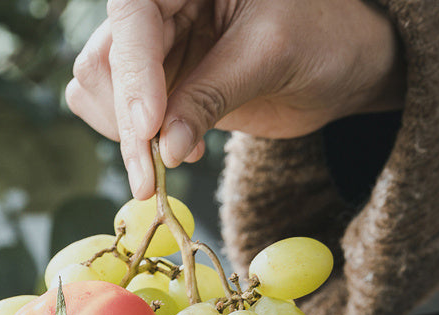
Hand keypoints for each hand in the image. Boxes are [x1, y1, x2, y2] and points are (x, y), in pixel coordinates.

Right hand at [66, 0, 404, 198]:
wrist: (340, 64)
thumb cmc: (321, 36)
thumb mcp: (271, 55)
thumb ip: (212, 96)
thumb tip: (166, 150)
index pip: (132, 18)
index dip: (134, 75)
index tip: (150, 130)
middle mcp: (159, 8)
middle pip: (104, 62)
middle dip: (126, 120)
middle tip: (152, 174)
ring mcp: (154, 49)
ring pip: (98, 92)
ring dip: (126, 136)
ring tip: (178, 155)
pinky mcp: (157, 87)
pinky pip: (118, 117)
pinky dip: (138, 144)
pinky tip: (182, 150)